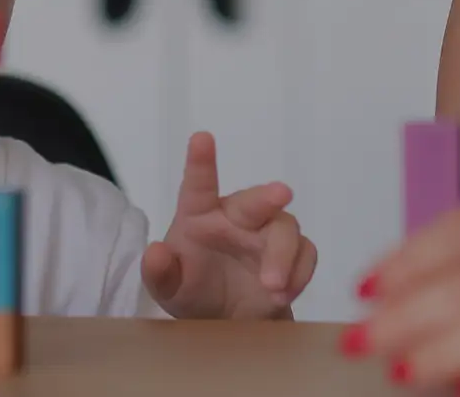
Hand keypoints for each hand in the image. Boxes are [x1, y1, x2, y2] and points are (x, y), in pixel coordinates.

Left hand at [140, 131, 316, 318]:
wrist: (225, 321)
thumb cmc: (192, 291)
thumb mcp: (168, 289)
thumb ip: (159, 273)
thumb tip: (155, 252)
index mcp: (199, 214)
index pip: (199, 184)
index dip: (200, 162)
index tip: (201, 138)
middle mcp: (236, 216)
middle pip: (254, 200)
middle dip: (268, 195)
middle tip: (281, 194)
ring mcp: (267, 233)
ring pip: (285, 228)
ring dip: (282, 256)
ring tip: (271, 287)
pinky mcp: (293, 254)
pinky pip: (305, 253)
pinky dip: (299, 273)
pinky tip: (283, 294)